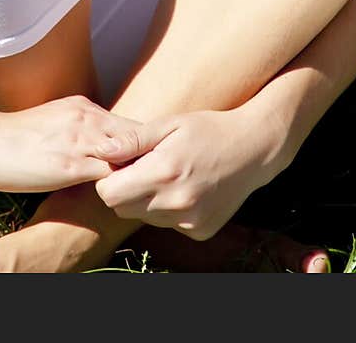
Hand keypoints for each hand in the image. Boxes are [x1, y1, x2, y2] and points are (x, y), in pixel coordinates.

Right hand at [0, 95, 147, 193]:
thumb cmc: (14, 135)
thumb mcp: (55, 119)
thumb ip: (80, 128)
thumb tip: (99, 146)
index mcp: (84, 106)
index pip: (128, 125)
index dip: (142, 146)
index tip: (149, 164)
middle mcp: (87, 118)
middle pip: (137, 134)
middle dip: (149, 155)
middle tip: (157, 178)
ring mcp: (81, 140)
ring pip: (128, 152)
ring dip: (139, 170)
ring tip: (146, 190)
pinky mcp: (71, 165)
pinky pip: (110, 173)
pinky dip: (121, 184)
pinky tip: (124, 197)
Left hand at [94, 101, 289, 240]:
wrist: (254, 149)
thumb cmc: (208, 129)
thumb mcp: (169, 124)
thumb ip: (133, 141)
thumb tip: (101, 151)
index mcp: (163, 173)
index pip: (109, 194)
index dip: (109, 177)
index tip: (122, 162)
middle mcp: (175, 203)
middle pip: (123, 209)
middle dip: (124, 189)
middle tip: (144, 166)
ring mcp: (189, 221)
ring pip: (145, 218)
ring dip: (146, 200)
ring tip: (167, 174)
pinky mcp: (199, 231)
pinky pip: (168, 224)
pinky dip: (168, 209)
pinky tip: (185, 188)